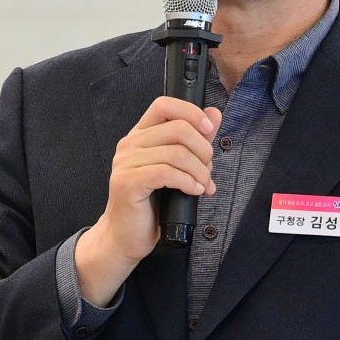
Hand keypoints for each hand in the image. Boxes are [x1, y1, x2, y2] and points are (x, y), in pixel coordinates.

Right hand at [74, 98, 222, 305]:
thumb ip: (194, 140)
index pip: (164, 104)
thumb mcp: (177, 167)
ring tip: (203, 185)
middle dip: (203, 150)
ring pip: (176, 153)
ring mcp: (126, 163)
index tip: (209, 130)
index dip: (191, 112)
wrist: (127, 235)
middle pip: (177, 128)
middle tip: (208, 170)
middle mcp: (130, 144)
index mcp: (141, 135)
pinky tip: (194, 191)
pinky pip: (166, 173)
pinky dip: (187, 182)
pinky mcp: (128, 182)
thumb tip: (214, 114)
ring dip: (199, 171)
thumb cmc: (152, 204)